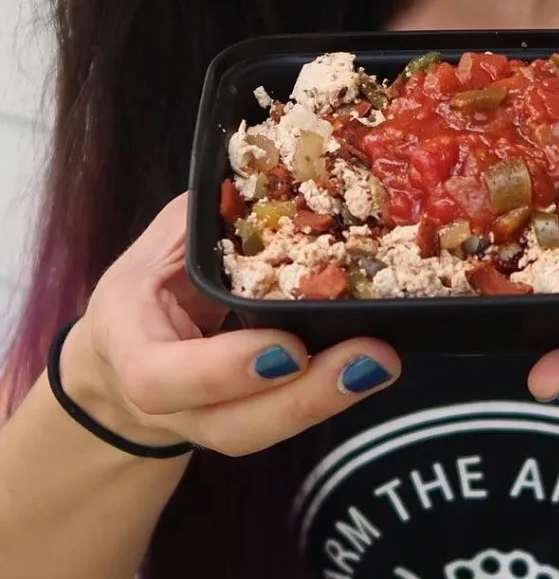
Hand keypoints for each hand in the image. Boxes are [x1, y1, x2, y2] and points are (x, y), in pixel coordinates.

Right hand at [59, 194, 399, 456]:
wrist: (125, 352)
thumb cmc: (150, 284)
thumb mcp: (162, 242)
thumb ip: (210, 219)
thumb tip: (280, 174)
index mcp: (128, 343)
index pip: (158, 377)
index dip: (223, 370)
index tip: (289, 347)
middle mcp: (165, 402)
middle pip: (230, 426)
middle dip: (304, 397)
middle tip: (372, 357)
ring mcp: (206, 421)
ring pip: (263, 433)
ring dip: (330, 400)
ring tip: (384, 361)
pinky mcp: (247, 418)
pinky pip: (285, 418)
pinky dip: (331, 394)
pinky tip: (373, 363)